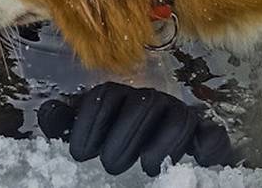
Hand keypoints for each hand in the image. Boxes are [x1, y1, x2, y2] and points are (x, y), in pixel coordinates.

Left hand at [37, 82, 233, 176]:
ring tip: (147, 166)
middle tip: (110, 164)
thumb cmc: (115, 133)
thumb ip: (65, 119)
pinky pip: (212, 135)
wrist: (157, 142)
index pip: (107, 97)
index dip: (91, 123)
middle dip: (124, 135)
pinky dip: (208, 146)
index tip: (79, 153)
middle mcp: (152, 100)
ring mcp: (180, 115)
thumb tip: (49, 115)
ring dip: (163, 142)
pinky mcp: (205, 135)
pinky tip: (197, 160)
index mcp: (121, 96)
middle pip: (143, 105)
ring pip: (179, 117)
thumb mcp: (87, 125)